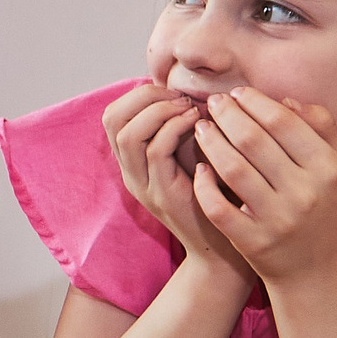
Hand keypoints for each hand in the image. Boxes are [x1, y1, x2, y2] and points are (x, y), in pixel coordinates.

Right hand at [103, 81, 250, 283]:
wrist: (225, 247)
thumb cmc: (218, 197)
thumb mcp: (195, 155)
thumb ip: (184, 129)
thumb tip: (191, 90)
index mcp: (133, 162)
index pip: (113, 115)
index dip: (139, 94)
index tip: (173, 94)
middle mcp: (131, 172)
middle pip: (112, 119)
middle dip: (145, 97)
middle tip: (179, 97)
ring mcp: (142, 185)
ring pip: (128, 133)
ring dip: (160, 111)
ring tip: (188, 109)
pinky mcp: (161, 194)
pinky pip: (155, 150)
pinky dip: (175, 128)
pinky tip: (198, 124)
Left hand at [188, 88, 336, 284]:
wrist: (317, 270)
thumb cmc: (322, 207)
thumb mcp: (334, 167)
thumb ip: (320, 127)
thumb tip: (285, 99)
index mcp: (328, 167)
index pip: (282, 122)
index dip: (254, 102)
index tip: (236, 93)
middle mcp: (305, 192)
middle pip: (253, 141)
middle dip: (227, 116)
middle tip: (213, 104)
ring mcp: (278, 219)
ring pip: (232, 169)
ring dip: (211, 143)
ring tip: (201, 128)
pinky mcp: (253, 241)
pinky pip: (218, 207)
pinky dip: (205, 185)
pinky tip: (200, 168)